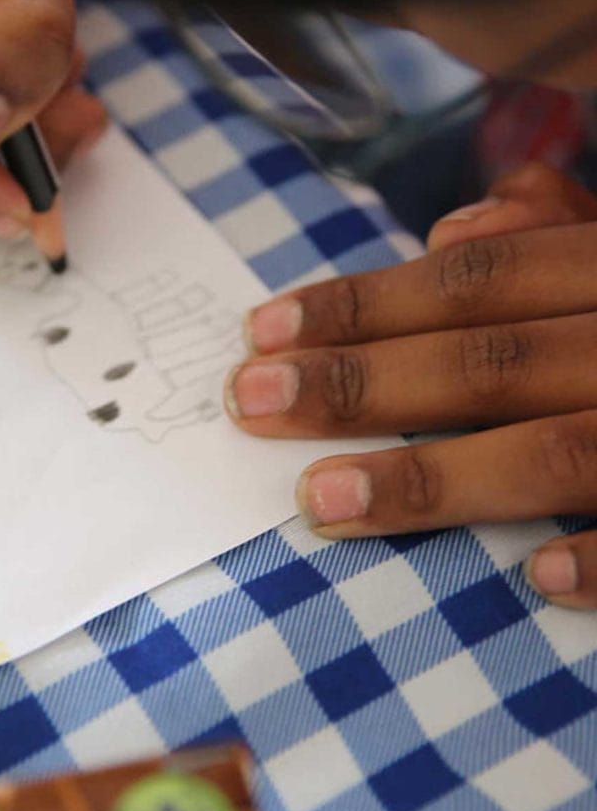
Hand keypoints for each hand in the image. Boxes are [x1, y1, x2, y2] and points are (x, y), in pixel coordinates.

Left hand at [226, 162, 596, 608]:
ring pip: (560, 447)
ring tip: (321, 499)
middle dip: (360, 381)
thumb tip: (449, 227)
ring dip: (435, 477)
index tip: (261, 332)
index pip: (474, 276)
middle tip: (250, 404)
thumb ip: (556, 228)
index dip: (362, 303)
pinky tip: (540, 582)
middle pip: (491, 356)